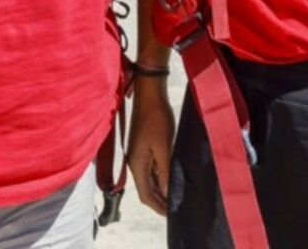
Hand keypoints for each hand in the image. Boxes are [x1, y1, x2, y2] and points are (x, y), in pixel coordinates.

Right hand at [126, 75, 175, 213]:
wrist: (149, 94)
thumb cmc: (156, 117)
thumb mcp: (164, 146)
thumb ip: (164, 170)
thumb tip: (165, 190)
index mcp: (136, 164)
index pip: (145, 194)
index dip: (158, 206)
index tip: (170, 214)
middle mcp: (134, 162)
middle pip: (145, 189)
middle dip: (158, 201)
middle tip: (173, 209)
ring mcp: (138, 154)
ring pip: (148, 179)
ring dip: (159, 190)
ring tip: (173, 197)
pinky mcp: (143, 147)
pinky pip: (150, 169)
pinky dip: (159, 177)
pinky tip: (169, 179)